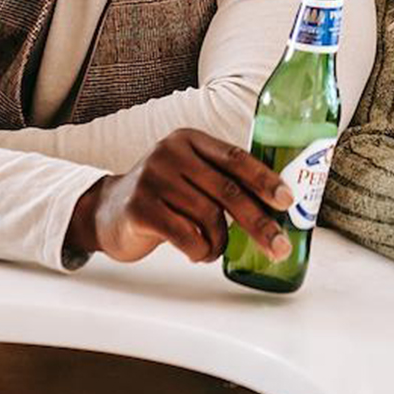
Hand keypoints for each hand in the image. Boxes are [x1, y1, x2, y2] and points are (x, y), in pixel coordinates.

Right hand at [65, 128, 293, 263]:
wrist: (106, 211)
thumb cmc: (162, 196)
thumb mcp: (190, 174)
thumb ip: (222, 179)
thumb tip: (277, 205)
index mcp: (189, 139)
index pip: (235, 157)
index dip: (265, 179)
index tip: (287, 201)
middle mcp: (170, 153)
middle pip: (227, 191)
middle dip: (259, 222)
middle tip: (279, 247)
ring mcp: (152, 179)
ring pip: (209, 218)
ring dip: (219, 242)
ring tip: (213, 249)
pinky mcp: (140, 208)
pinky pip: (187, 236)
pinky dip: (200, 251)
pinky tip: (197, 253)